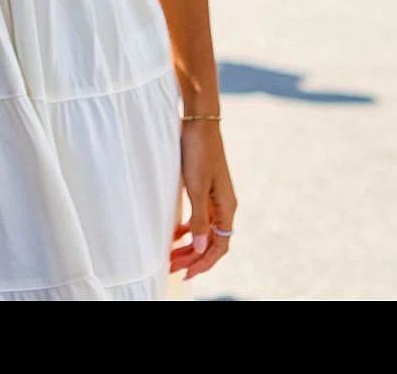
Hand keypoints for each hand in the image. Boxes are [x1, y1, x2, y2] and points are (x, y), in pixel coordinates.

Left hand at [169, 119, 235, 279]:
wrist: (199, 122)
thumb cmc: (198, 152)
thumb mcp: (195, 187)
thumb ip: (199, 217)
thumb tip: (200, 246)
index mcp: (227, 207)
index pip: (219, 247)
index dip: (203, 263)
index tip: (185, 274)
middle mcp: (224, 206)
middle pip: (211, 242)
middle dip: (192, 258)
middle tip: (170, 268)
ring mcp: (215, 197)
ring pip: (204, 231)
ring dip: (189, 245)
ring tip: (170, 255)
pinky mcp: (204, 189)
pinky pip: (199, 218)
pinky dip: (188, 229)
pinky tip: (174, 234)